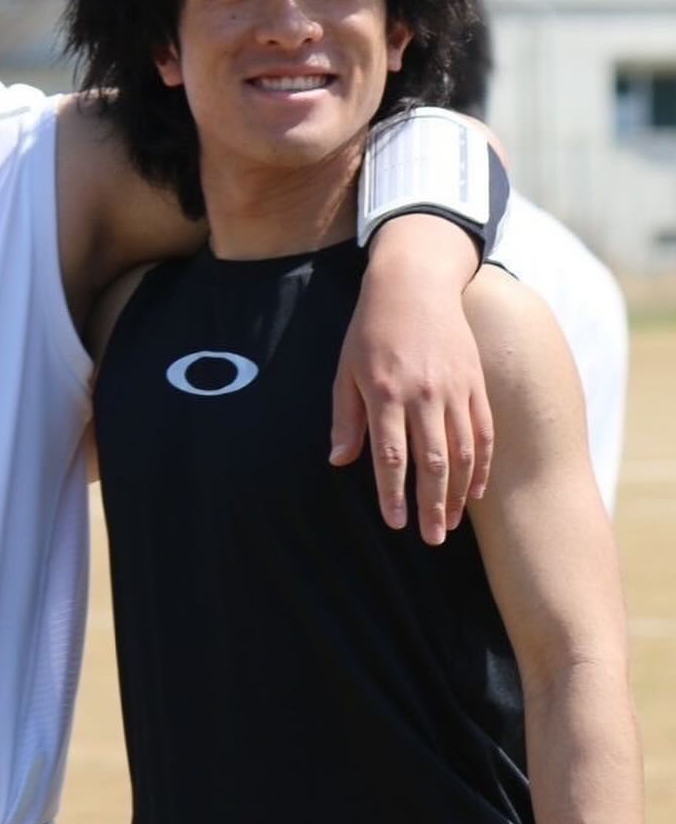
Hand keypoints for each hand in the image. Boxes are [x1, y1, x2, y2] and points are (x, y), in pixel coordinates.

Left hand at [330, 214, 493, 544]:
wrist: (414, 284)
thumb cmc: (371, 329)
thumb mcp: (346, 368)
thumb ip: (346, 417)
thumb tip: (340, 461)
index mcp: (385, 392)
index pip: (391, 456)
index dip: (393, 494)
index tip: (395, 524)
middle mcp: (423, 394)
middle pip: (432, 462)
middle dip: (430, 506)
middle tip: (431, 539)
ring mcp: (454, 389)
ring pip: (463, 453)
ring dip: (457, 494)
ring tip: (450, 524)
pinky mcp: (475, 383)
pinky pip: (484, 433)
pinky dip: (482, 466)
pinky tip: (474, 492)